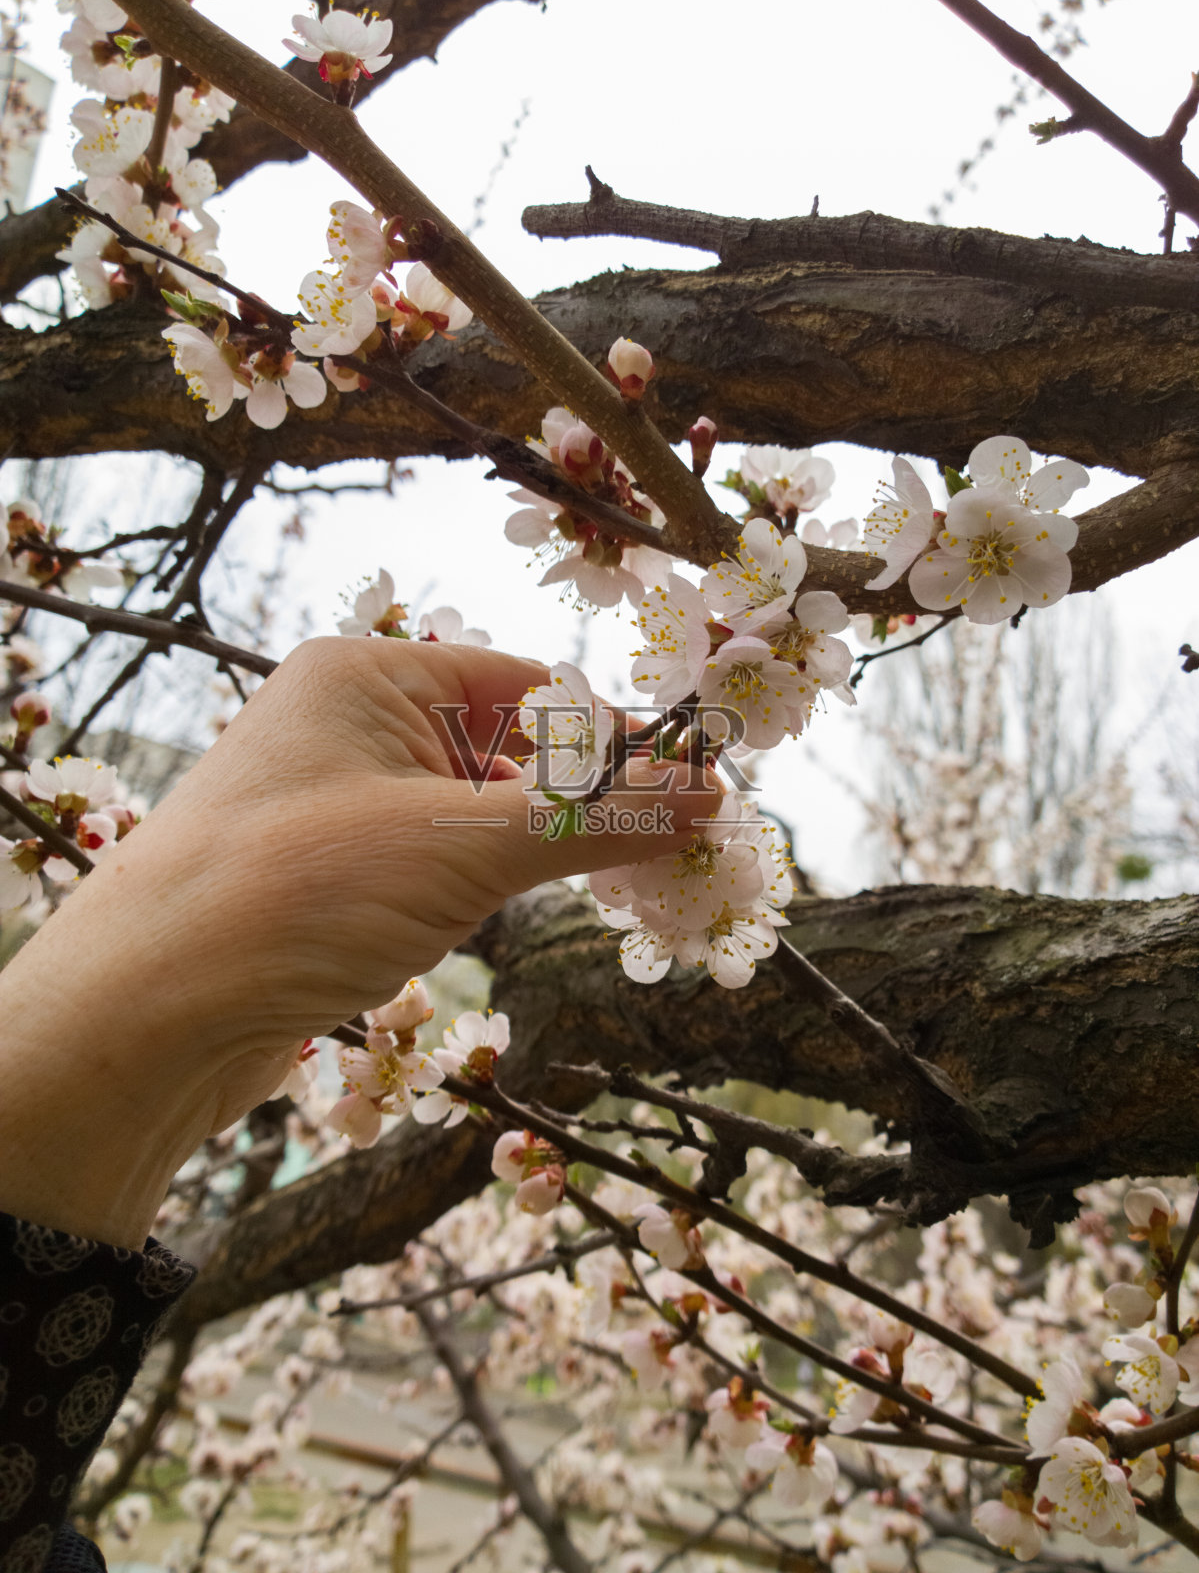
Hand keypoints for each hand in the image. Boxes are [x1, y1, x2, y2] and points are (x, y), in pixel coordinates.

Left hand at [0, 639, 718, 1244]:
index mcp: (368, 674)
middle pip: (499, 745)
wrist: (149, 1012)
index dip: (612, 734)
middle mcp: (344, 724)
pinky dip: (481, 880)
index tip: (691, 784)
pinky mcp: (319, 874)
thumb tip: (708, 798)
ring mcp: (328, 801)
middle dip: (579, 795)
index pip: (524, 684)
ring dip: (533, 844)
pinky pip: (426, 857)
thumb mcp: (466, 845)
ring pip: (465, 808)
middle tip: (669, 843)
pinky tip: (512, 911)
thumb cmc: (300, 891)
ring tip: (613, 880)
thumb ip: (592, 819)